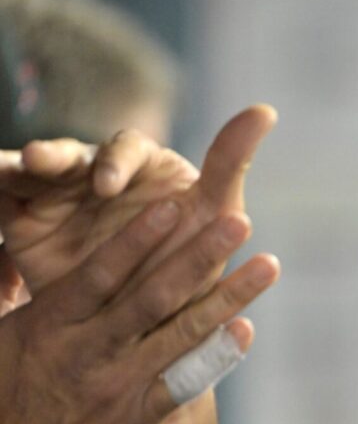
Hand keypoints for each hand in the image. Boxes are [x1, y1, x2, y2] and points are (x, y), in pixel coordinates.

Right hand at [0, 105, 273, 292]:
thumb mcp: (213, 212)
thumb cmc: (189, 254)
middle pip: (67, 154)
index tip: (108, 184)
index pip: (124, 149)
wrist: (150, 313)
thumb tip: (266, 109)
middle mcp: (95, 174)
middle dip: (53, 155)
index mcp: (139, 167)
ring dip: (14, 167)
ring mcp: (58, 195)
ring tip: (10, 170)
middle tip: (38, 161)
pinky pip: (1, 200)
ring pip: (28, 171)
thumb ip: (231, 162)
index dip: (115, 162)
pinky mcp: (25, 221)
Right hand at [0, 196, 278, 423]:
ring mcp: (117, 388)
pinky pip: (184, 383)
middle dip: (199, 256)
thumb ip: (28, 302)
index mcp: (47, 326)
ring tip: (267, 266)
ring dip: (228, 297)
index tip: (175, 205)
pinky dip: (215, 356)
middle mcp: (87, 352)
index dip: (138, 238)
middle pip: (152, 295)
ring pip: (180, 333)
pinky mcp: (137, 423)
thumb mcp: (0, 343)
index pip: (99, 272)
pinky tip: (246, 330)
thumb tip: (34, 264)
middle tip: (240, 220)